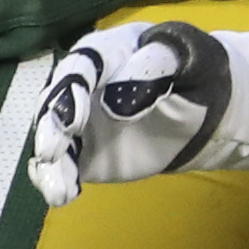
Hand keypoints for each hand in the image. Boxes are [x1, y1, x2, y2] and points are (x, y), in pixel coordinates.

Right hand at [22, 19, 233, 206]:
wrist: (197, 105)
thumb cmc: (187, 71)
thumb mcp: (182, 59)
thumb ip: (151, 70)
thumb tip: (115, 105)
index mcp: (104, 53)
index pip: (81, 66)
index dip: (72, 91)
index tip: (73, 121)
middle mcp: (81, 85)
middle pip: (56, 102)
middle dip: (51, 128)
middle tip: (51, 153)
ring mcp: (79, 120)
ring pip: (55, 137)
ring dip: (52, 164)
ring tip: (60, 190)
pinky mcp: (85, 151)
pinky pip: (66, 164)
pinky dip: (58, 179)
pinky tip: (61, 195)